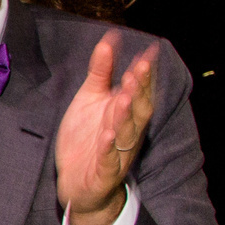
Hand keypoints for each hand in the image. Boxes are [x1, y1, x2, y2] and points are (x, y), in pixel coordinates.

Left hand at [53, 31, 159, 224]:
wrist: (77, 185)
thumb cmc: (87, 139)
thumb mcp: (90, 100)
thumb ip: (101, 72)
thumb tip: (110, 40)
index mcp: (124, 114)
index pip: (138, 91)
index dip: (144, 74)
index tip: (147, 54)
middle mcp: (126, 133)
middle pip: (137, 111)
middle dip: (139, 91)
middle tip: (138, 70)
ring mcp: (117, 154)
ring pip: (126, 134)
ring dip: (125, 116)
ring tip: (123, 97)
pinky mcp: (103, 173)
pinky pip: (109, 161)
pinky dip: (109, 149)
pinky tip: (107, 135)